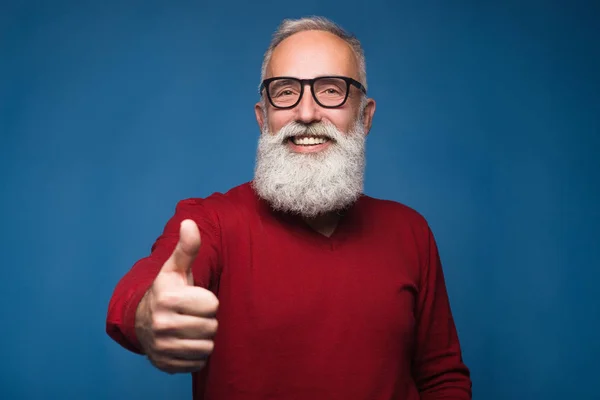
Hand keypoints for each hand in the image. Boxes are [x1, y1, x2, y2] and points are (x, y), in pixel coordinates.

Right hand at [135, 219, 218, 373]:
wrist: (141, 321)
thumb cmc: (167, 291)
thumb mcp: (175, 269)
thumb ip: (186, 248)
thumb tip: (190, 223)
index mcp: (167, 299)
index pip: (212, 305)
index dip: (207, 301)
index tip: (194, 299)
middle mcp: (161, 324)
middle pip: (211, 327)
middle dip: (206, 320)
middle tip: (193, 315)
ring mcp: (162, 347)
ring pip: (207, 347)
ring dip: (203, 338)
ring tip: (190, 328)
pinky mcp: (165, 364)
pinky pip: (198, 362)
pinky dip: (196, 355)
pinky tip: (185, 343)